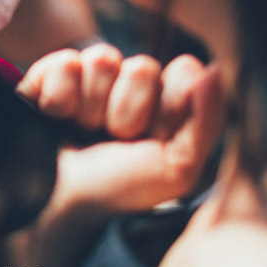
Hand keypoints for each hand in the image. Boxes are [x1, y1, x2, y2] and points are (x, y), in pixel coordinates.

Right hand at [17, 44, 224, 217]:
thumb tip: (215, 69)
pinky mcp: (51, 72)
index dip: (170, 108)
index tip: (155, 140)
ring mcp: (90, 73)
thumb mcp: (178, 168)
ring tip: (85, 132)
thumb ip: (207, 120)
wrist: (63, 207)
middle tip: (116, 141)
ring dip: (92, 108)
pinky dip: (60, 99)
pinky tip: (58, 118)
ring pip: (102, 59)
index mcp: (165, 97)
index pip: (184, 70)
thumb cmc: (122, 189)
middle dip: (128, 114)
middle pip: (142, 68)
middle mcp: (129, 80)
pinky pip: (65, 65)